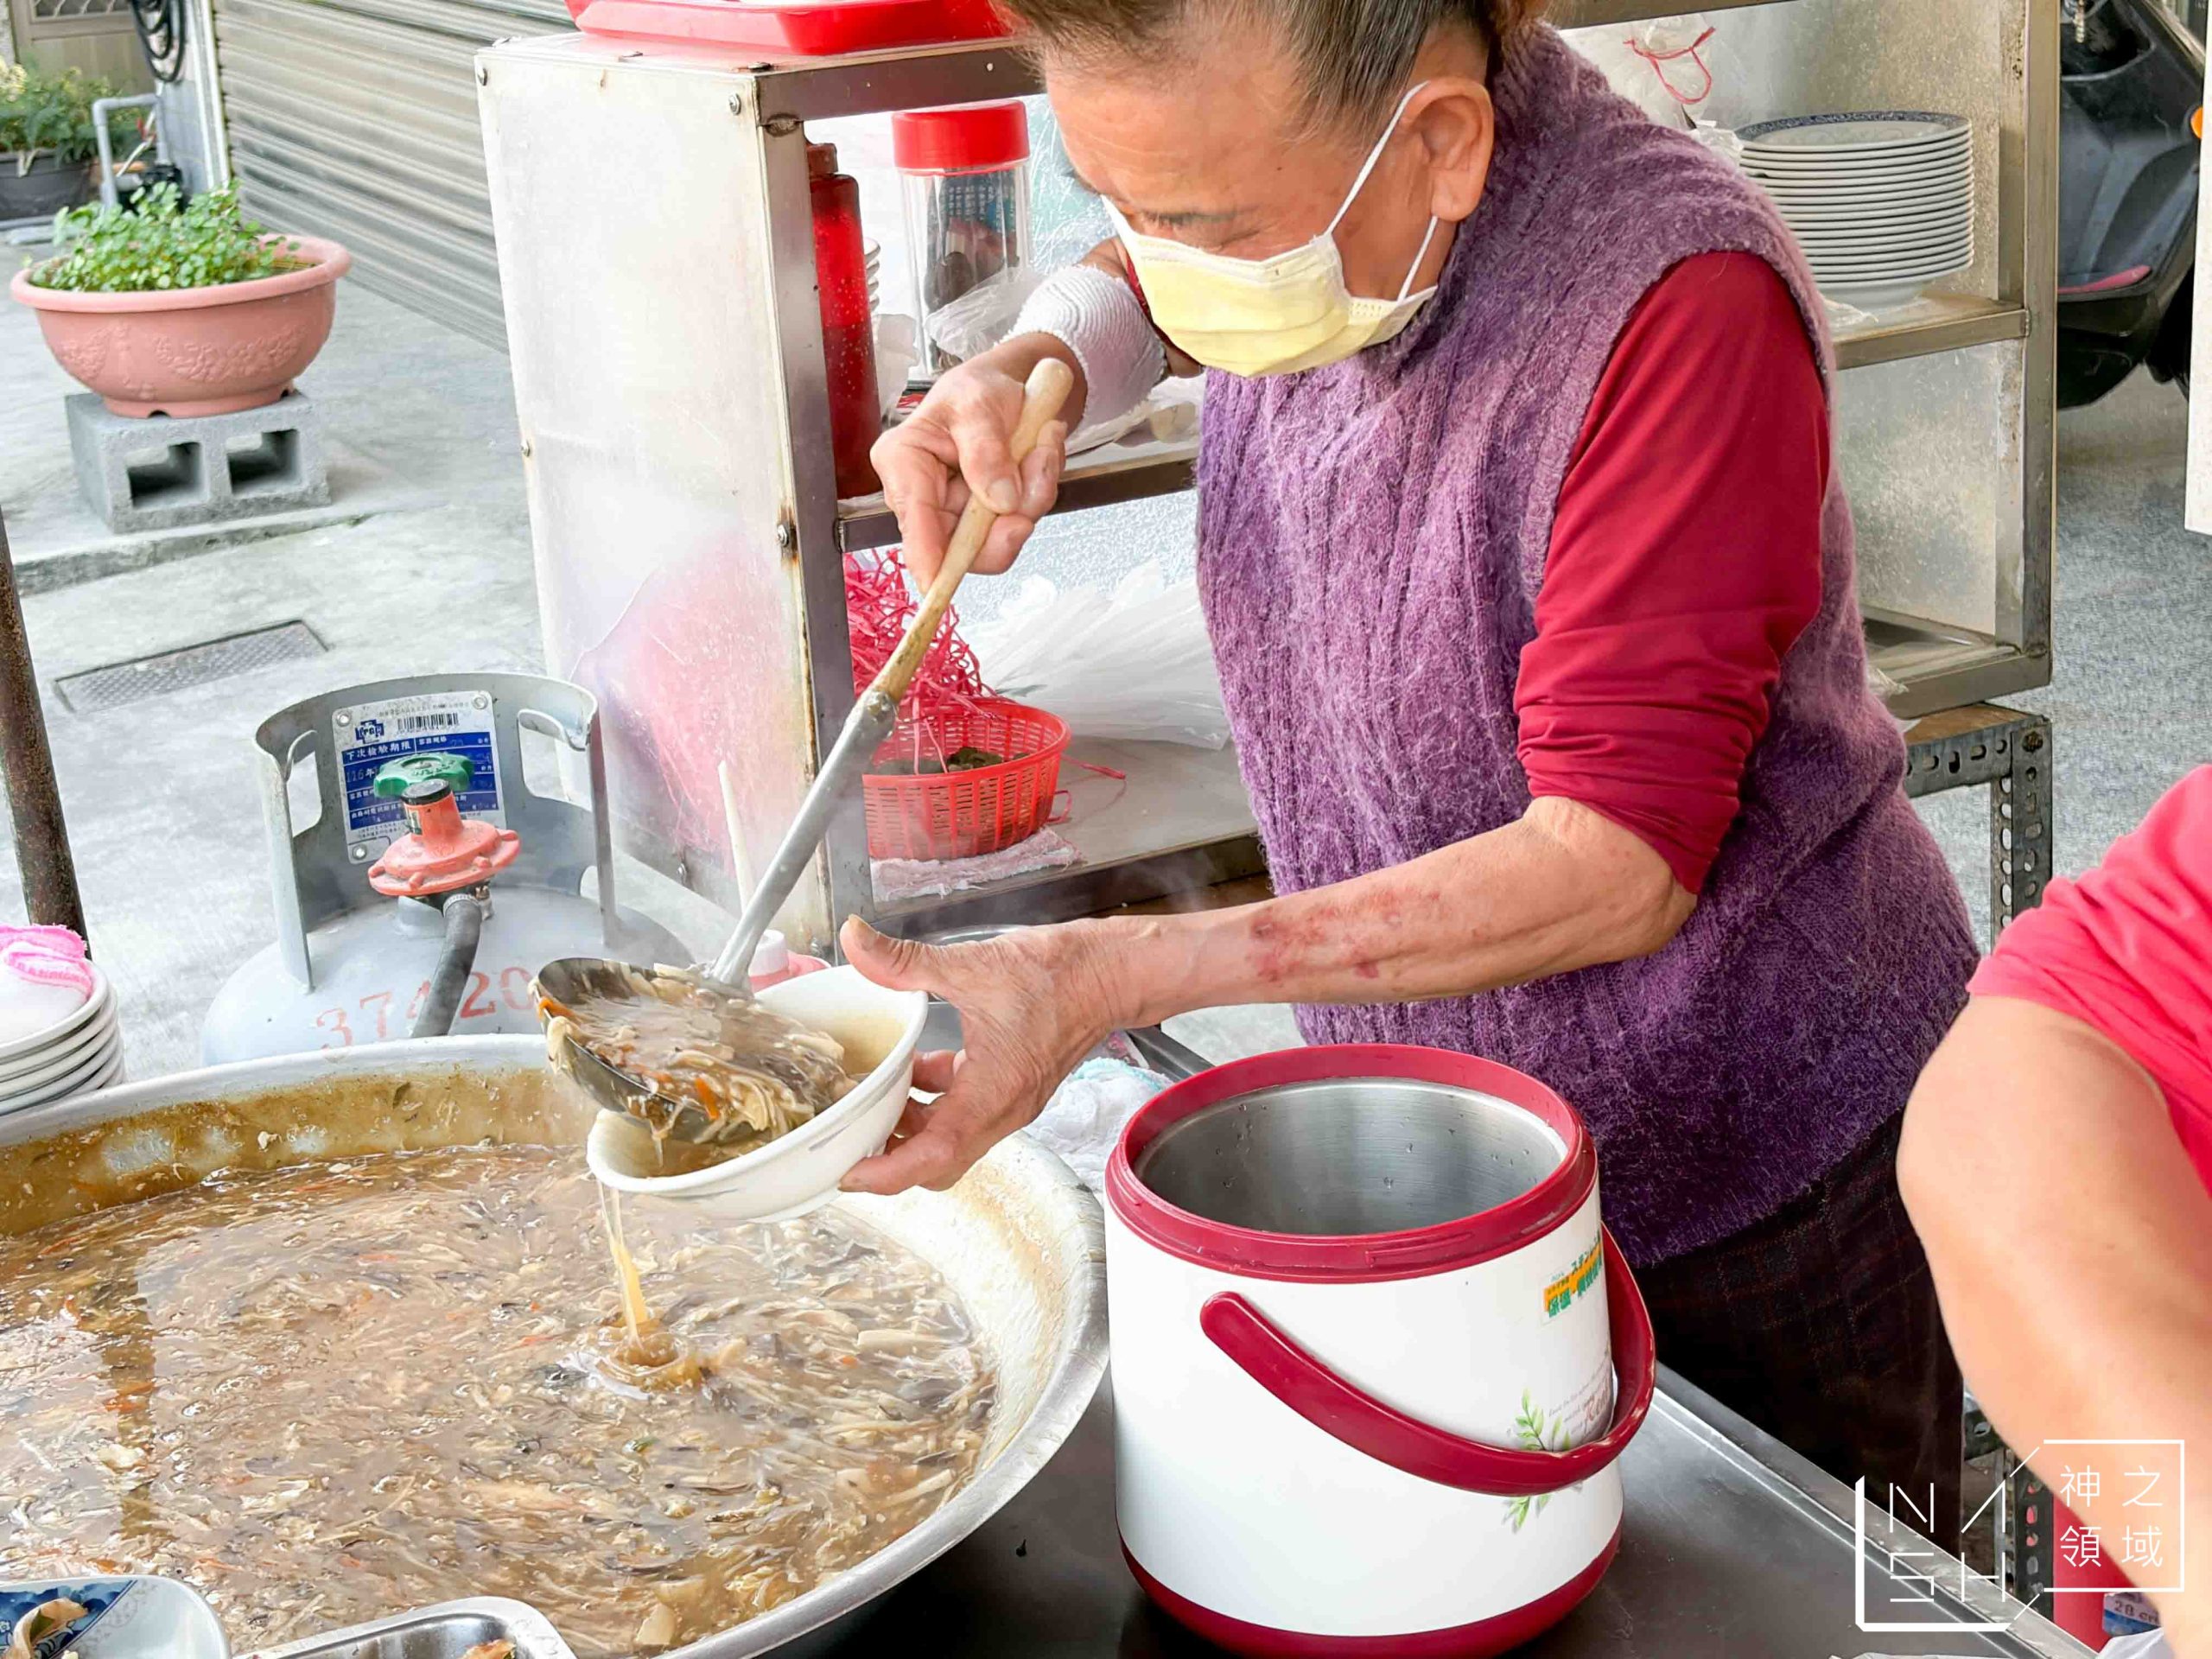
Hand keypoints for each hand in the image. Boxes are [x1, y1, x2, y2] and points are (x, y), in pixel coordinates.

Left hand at [837, 917, 1120, 1193]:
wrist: (1111, 973)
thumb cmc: (1060, 976)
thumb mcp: (971, 964)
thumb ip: (905, 960)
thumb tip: (855, 940)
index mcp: (993, 1093)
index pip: (934, 1155)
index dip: (888, 1172)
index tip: (851, 1173)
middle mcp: (1002, 1110)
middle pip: (939, 1162)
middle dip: (891, 1159)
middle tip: (849, 1141)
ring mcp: (1009, 1103)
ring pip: (950, 1138)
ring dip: (910, 1128)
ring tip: (869, 1103)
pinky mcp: (1011, 1088)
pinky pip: (964, 1111)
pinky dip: (933, 1099)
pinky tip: (913, 1068)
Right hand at [868, 340, 1072, 584]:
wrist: (1008, 387)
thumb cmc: (977, 389)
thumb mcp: (978, 404)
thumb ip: (986, 450)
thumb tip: (999, 500)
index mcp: (903, 463)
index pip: (914, 523)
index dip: (927, 560)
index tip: (937, 587)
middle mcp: (925, 498)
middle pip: (960, 547)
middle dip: (1008, 518)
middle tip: (1036, 470)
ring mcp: (958, 513)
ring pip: (999, 538)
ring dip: (1033, 495)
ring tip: (1039, 446)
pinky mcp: (989, 519)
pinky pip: (1021, 522)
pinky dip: (1040, 491)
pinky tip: (1038, 454)